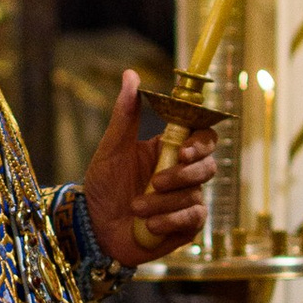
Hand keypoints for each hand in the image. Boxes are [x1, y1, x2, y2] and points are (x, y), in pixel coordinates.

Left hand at [80, 70, 215, 267]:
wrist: (94, 228)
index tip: (184, 150)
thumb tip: (131, 74)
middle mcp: (184, 173)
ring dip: (164, 202)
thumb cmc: (103, 186)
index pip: (203, 137)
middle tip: (156, 182)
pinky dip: (171, 220)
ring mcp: (187, 200)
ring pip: (195, 195)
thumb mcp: (111, 149)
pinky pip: (193, 219)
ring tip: (137, 207)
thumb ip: (125, 114)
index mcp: (170, 149)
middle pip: (208, 165)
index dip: (201, 142)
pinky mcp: (186, 226)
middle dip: (183, 175)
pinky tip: (150, 224)